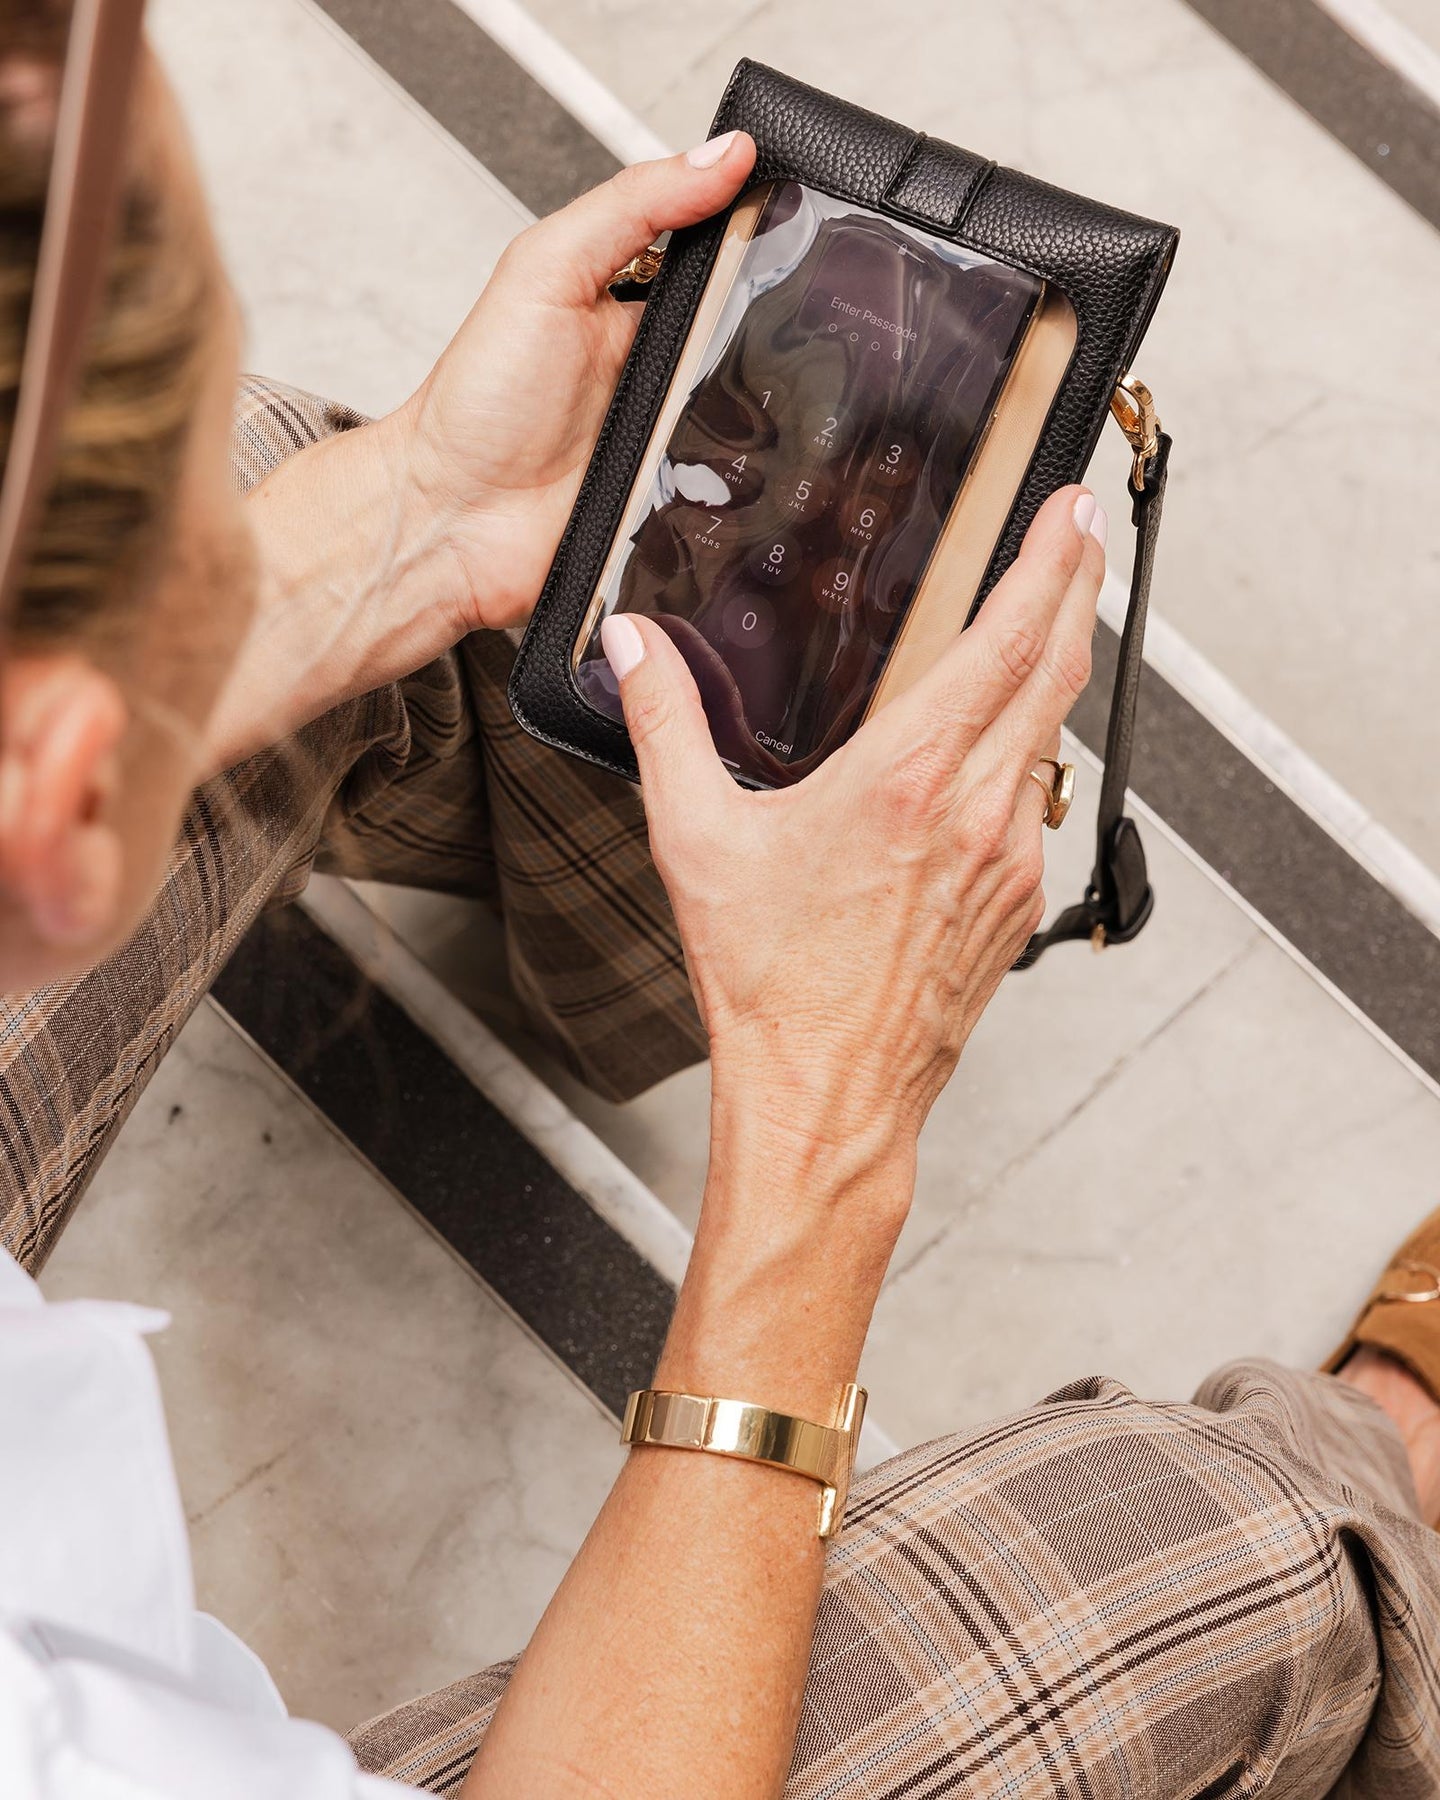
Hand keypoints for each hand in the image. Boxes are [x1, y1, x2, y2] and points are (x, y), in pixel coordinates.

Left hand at [398, 130, 757, 631]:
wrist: (452, 517)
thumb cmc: (479, 401)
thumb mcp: (545, 268)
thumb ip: (631, 205)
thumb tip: (723, 156)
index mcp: (637, 303)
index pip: (724, 255)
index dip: (759, 233)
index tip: (791, 214)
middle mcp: (665, 370)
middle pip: (757, 338)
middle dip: (776, 331)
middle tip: (756, 325)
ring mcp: (679, 436)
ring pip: (763, 417)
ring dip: (762, 410)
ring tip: (722, 397)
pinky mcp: (686, 502)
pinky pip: (740, 489)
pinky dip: (744, 480)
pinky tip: (726, 465)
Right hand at [602, 487, 1108, 1219]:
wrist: (829, 1095)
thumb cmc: (771, 985)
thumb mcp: (697, 841)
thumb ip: (665, 727)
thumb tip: (632, 649)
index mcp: (909, 779)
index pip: (1009, 641)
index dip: (1051, 562)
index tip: (1073, 509)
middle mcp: (980, 812)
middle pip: (1058, 670)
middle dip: (1076, 588)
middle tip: (1080, 532)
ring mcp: (1011, 860)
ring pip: (1057, 734)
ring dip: (1059, 665)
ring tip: (1049, 617)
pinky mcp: (1016, 902)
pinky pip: (1041, 798)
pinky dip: (1036, 746)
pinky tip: (1008, 739)